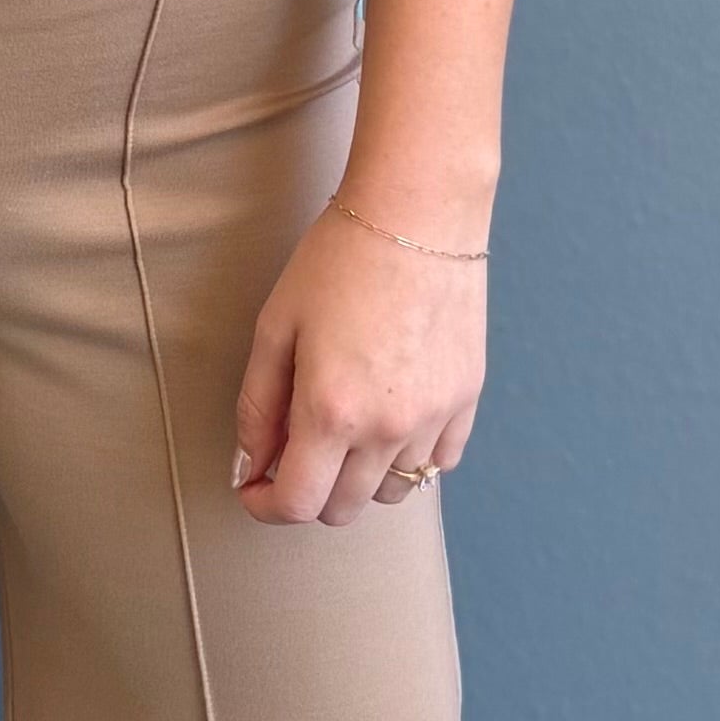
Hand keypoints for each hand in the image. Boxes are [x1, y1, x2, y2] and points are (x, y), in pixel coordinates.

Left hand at [227, 191, 483, 524]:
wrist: (419, 212)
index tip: (253, 486)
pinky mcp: (467, 398)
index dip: (264, 505)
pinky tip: (389, 418)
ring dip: (359, 479)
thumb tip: (253, 461)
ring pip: (393, 493)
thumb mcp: (276, 326)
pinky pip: (438, 462)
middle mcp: (387, 428)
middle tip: (292, 451)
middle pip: (343, 508)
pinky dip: (408, 457)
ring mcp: (434, 417)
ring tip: (344, 431)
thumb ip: (258, 404)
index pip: (296, 503)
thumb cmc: (339, 259)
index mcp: (331, 411)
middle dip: (307, 492)